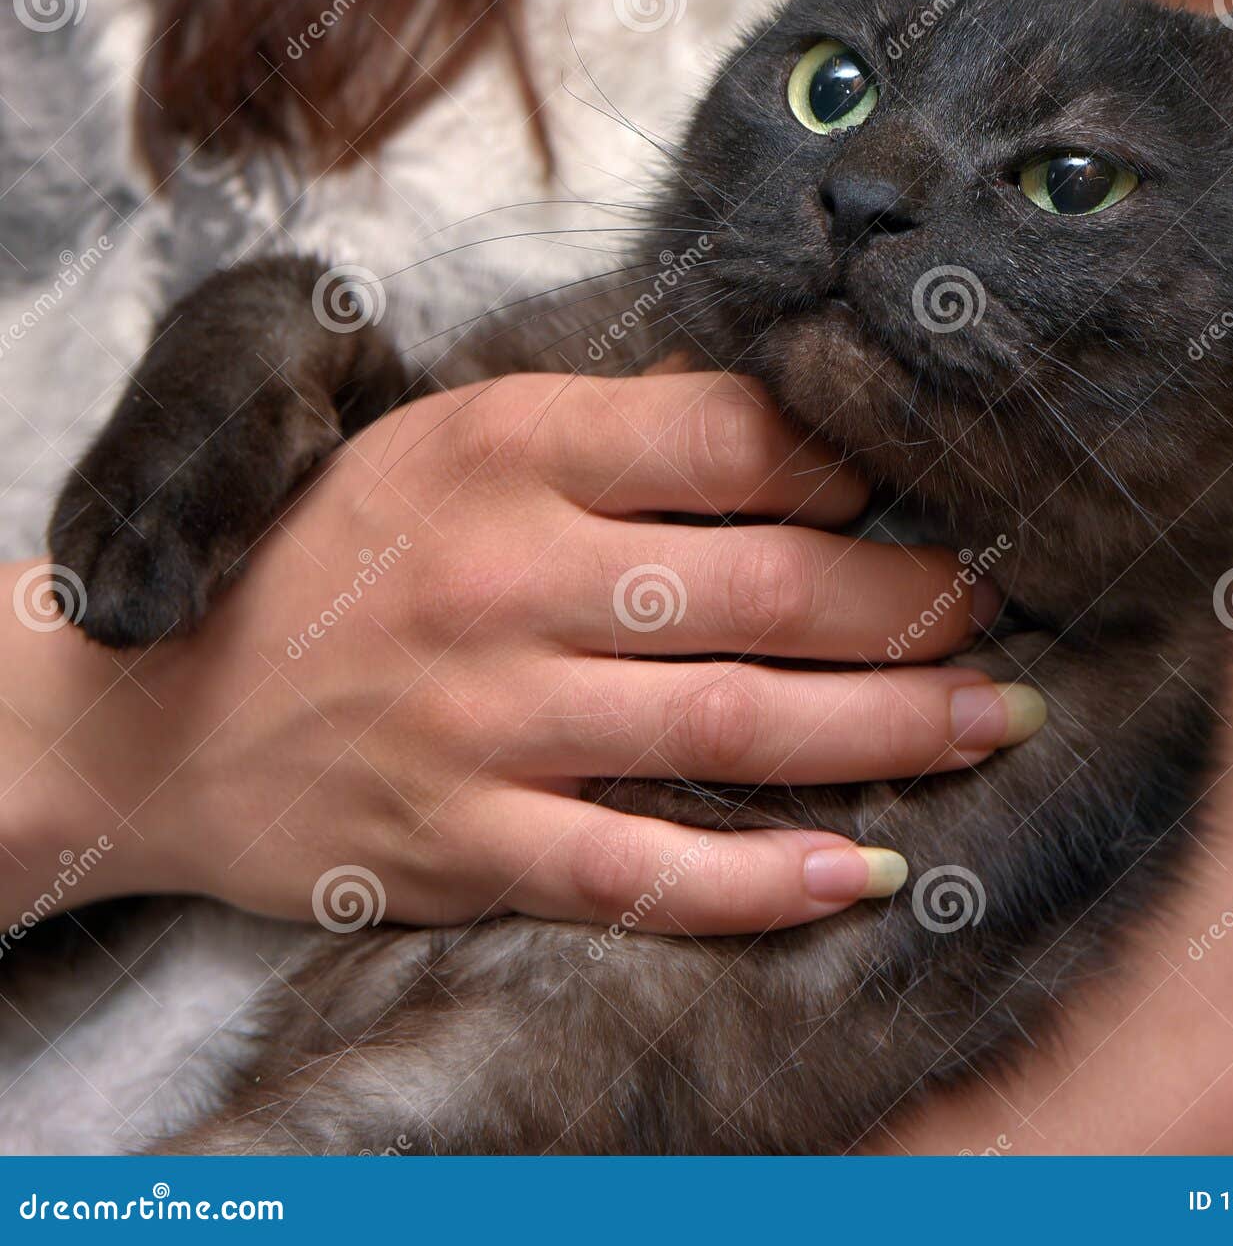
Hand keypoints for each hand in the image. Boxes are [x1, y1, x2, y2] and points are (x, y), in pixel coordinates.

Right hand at [0, 372, 1042, 935]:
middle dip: (913, 604)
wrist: (156, 709)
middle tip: (1000, 616)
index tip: (930, 491)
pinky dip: (757, 878)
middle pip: (767, 587)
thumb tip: (779, 431)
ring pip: (731, 724)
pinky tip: (858, 871)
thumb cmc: (333, 558)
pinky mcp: (464, 842)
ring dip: (885, 730)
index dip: (857, 462)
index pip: (733, 437)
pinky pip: (638, 869)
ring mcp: (488, 719)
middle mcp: (508, 577)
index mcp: (510, 451)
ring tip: (990, 723)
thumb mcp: (448, 447)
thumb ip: (606, 437)